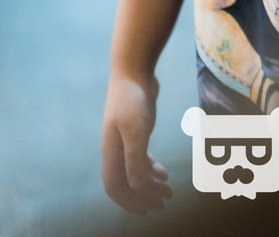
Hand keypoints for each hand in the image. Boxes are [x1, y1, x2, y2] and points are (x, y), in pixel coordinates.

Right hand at [101, 73, 172, 214]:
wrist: (133, 69)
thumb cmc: (133, 99)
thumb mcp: (136, 130)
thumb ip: (135, 160)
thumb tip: (135, 189)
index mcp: (111, 152)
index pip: (115, 187)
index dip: (129, 202)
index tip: (147, 209)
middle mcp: (115, 149)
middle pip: (124, 183)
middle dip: (141, 197)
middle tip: (162, 205)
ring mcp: (125, 139)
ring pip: (134, 171)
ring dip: (149, 185)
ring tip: (167, 192)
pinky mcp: (136, 130)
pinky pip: (140, 158)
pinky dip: (151, 169)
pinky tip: (164, 173)